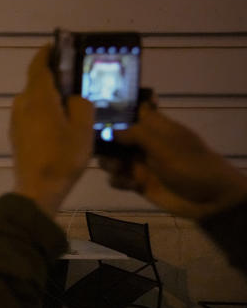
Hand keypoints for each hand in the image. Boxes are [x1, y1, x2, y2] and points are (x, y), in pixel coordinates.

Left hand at [10, 46, 94, 216]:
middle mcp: (22, 104)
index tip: (58, 45)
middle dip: (55, 77)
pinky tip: (60, 122)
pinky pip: (31, 114)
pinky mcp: (16, 134)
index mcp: (38, 97)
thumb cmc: (63, 157)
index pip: (38, 65)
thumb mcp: (84, 128)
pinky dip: (44, 111)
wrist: (38, 189)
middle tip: (76, 78)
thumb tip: (72, 98)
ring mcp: (16, 120)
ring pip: (35, 100)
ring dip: (50, 97)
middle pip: (37, 82)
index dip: (47, 52)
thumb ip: (80, 104)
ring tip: (72, 102)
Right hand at [101, 102, 246, 218]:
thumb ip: (136, 134)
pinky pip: (118, 179)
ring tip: (117, 168)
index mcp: (157, 127)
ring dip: (109, 162)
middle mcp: (146, 142)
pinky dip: (118, 180)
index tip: (98, 111)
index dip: (119, 108)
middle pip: (118, 134)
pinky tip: (130, 184)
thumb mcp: (165, 145)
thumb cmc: (191, 165)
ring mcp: (142, 163)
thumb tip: (110, 129)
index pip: (136, 110)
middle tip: (98, 145)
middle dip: (106, 139)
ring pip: (113, 157)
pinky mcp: (139, 183)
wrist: (209, 199)